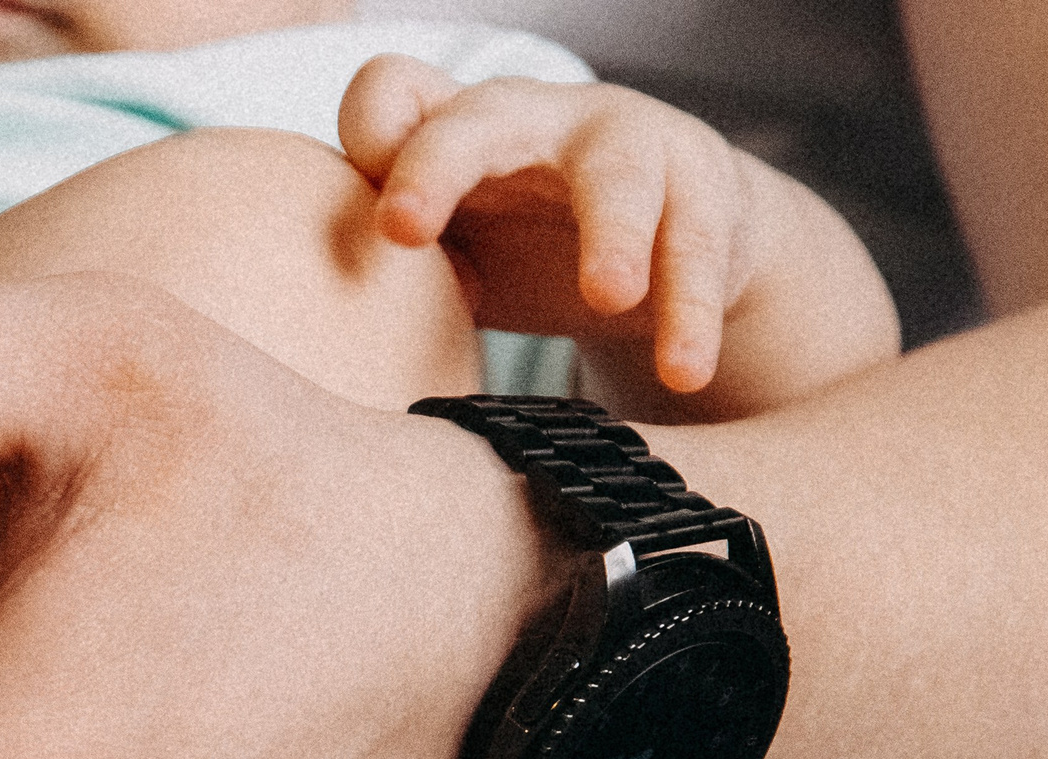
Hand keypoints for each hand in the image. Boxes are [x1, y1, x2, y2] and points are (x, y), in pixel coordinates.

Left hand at [339, 54, 772, 395]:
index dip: (369, 142)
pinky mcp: (700, 189)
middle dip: (436, 166)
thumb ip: (396, 281)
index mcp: (452, 130)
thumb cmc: (519, 244)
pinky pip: (696, 248)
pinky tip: (685, 370)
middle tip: (403, 230)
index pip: (391, 99)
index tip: (367, 225)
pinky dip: (689, 314)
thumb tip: (347, 341)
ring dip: (614, 234)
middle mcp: (530, 119)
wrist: (661, 244)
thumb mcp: (451, 254)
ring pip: (617, 177)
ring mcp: (622, 143)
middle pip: (477, 121)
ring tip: (610, 296)